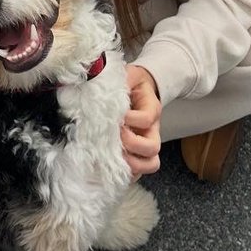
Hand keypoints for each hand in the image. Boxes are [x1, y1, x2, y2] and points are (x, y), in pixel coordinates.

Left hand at [122, 64, 161, 179]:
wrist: (139, 90)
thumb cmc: (131, 84)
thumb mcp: (128, 75)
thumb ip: (120, 78)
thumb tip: (97, 78)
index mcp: (151, 109)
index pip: (147, 119)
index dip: (132, 119)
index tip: (118, 116)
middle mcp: (152, 130)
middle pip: (153, 147)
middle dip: (131, 144)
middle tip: (115, 137)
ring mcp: (146, 144)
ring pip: (150, 164)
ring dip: (132, 163)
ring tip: (114, 156)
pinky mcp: (138, 154)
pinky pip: (139, 172)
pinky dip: (128, 175)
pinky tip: (111, 168)